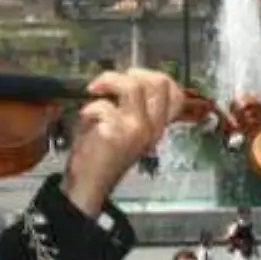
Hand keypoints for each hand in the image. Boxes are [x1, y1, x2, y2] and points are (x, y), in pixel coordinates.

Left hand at [64, 69, 187, 216]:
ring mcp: (136, 130)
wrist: (87, 185)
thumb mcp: (124, 127)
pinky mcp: (117, 134)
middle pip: (159, 82)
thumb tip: (127, 79)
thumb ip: (132, 106)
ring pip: (133, 86)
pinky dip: (90, 107)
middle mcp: (152, 128)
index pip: (175, 92)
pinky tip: (85, 117)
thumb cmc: (101, 155)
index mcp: (157, 126)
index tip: (132, 77)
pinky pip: (105, 106)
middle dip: (131, 74)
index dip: (153, 76)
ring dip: (108, 81)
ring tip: (94, 91)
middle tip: (112, 83)